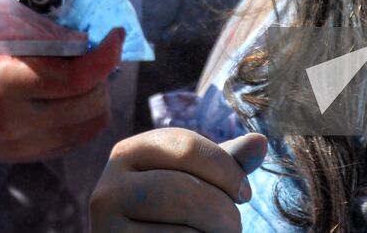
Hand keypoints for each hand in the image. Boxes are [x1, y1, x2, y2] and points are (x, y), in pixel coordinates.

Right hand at [0, 28, 123, 164]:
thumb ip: (30, 33)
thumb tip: (81, 21)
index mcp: (3, 80)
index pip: (75, 77)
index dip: (106, 55)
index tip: (115, 35)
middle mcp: (16, 119)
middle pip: (90, 103)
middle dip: (105, 73)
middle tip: (100, 52)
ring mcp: (22, 144)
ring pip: (90, 124)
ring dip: (100, 95)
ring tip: (90, 74)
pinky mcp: (26, 157)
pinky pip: (77, 139)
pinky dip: (88, 115)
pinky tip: (79, 95)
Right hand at [90, 129, 267, 232]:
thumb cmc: (173, 212)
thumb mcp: (195, 180)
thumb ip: (225, 163)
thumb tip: (261, 142)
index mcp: (127, 153)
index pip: (185, 145)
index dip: (227, 169)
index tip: (245, 194)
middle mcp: (107, 187)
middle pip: (184, 190)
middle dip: (223, 210)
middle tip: (235, 226)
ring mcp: (106, 226)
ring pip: (181, 230)